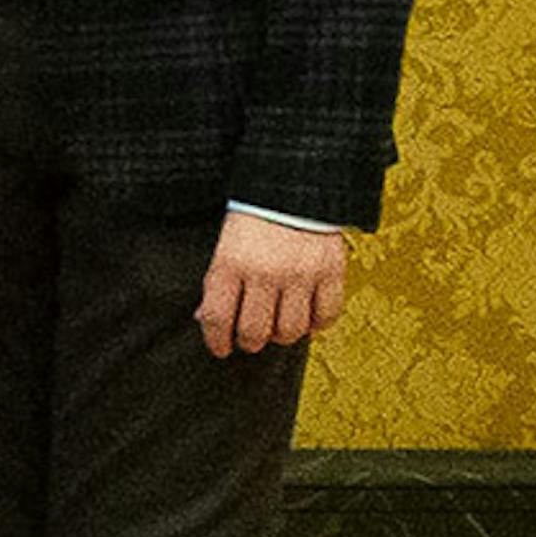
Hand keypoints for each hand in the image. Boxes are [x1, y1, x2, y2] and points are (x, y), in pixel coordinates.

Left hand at [198, 211, 353, 363]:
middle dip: (249, 342)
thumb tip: (204, 320)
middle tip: (250, 338)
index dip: (217, 341)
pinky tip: (307, 317)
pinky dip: (316, 324)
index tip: (221, 349)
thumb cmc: (254, 219)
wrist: (294, 187)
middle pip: (255, 331)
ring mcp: (301, 274)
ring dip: (282, 336)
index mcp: (231, 263)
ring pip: (290, 331)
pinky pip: (326, 317)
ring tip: (278, 326)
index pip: (218, 318)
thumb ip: (216, 283)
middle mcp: (265, 272)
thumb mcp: (225, 246)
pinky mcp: (331, 272)